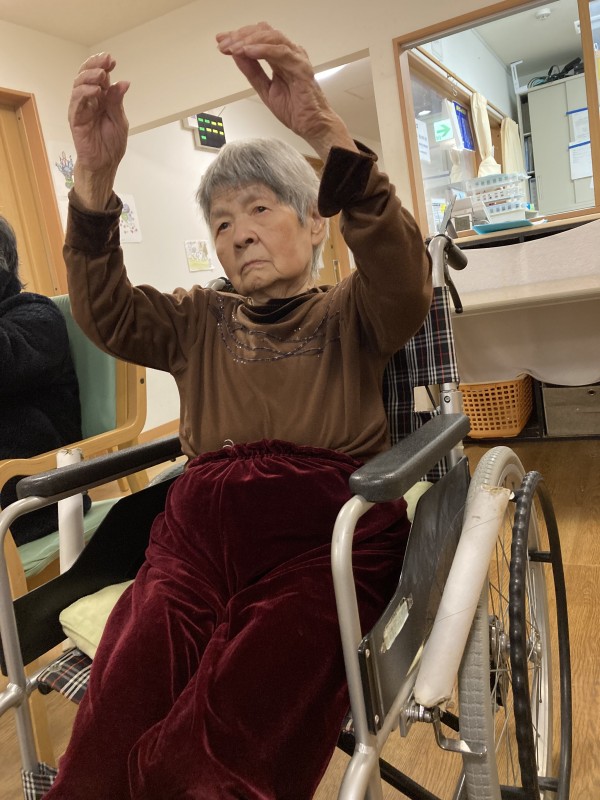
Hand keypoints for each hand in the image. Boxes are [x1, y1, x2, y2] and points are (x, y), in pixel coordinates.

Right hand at [68, 52, 129, 208]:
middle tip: (105, 62)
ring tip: (102, 76)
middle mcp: (89, 100)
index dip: (103, 65)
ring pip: (79, 84)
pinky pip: (76, 101)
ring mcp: (81, 108)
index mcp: (101, 99)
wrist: (104, 164)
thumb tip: (123, 83)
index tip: (111, 59)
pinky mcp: (75, 118)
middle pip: (86, 75)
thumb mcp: (120, 121)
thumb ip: (118, 102)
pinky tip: (96, 91)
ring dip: (90, 76)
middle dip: (95, 66)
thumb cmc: (111, 144)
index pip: (99, 76)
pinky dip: (85, 92)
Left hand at [216, 22, 356, 160]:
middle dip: (240, 36)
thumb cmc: (296, 110)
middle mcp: (288, 53)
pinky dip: (263, 50)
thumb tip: (236, 55)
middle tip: (223, 44)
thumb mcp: (265, 89)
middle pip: (262, 32)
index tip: (221, 42)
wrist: (312, 126)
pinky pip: (281, 53)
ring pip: (271, 38)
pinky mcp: (301, 68)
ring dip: (249, 41)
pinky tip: (248, 52)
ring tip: (233, 48)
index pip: (258, 38)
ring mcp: (296, 58)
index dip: (238, 37)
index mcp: (280, 57)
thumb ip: (252, 71)